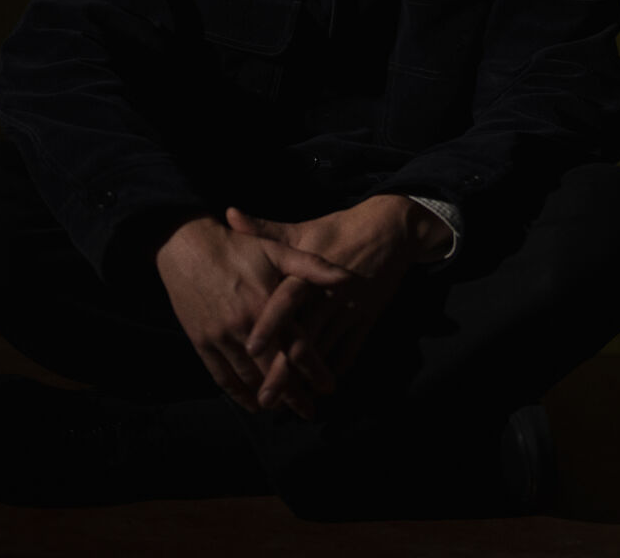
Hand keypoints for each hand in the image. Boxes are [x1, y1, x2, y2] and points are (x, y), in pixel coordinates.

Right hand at [155, 215, 348, 418]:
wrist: (185, 244)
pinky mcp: (201, 342)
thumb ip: (311, 266)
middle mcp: (244, 326)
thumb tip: (347, 277)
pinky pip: (221, 377)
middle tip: (309, 412)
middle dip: (294, 396)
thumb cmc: (236, 247)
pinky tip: (252, 403)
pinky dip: (238, 394)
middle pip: (274, 371)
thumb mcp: (275, 249)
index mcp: (266, 304)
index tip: (330, 388)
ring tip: (285, 409)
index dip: (315, 371)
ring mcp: (220, 336)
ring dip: (268, 398)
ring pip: (249, 378)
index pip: (297, 346)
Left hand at [225, 195, 445, 409]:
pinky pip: (351, 351)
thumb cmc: (338, 229)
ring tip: (289, 406)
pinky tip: (318, 391)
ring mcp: (351, 308)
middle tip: (266, 399)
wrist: (390, 230)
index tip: (251, 348)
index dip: (270, 324)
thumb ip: (264, 229)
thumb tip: (229, 213)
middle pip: (305, 337)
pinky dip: (335, 371)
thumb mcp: (303, 229)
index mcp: (310, 271)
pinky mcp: (367, 318)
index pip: (287, 299)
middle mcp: (330, 293)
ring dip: (307, 380)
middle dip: (285, 370)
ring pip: (327, 351)